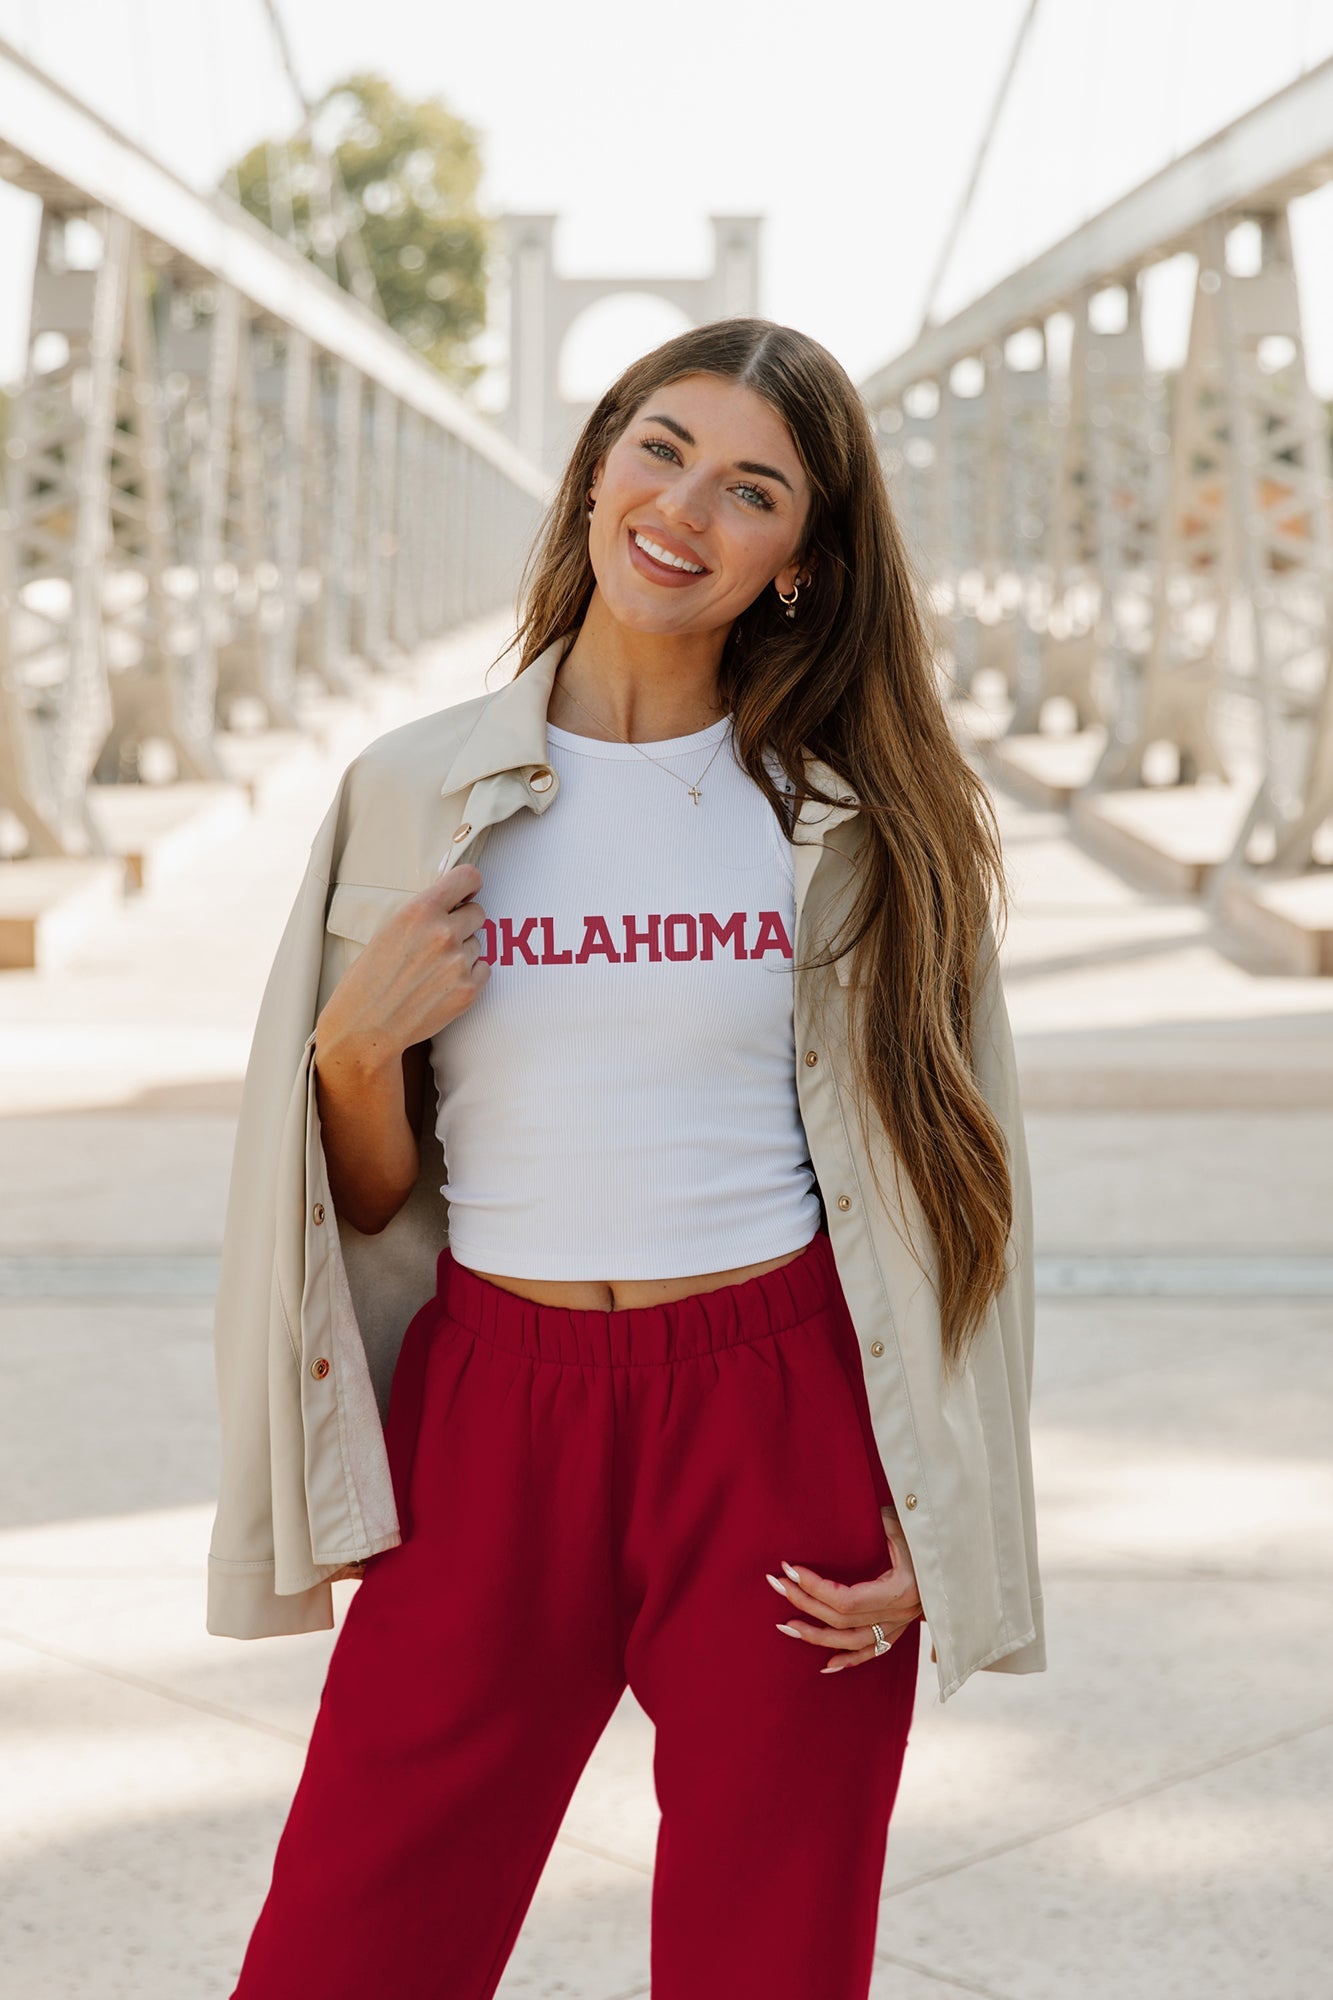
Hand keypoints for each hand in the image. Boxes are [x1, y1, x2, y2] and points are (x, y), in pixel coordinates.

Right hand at [316, 862, 489, 1070]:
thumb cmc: (370, 978)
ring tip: (432, 971)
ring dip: (463, 954)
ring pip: (478, 944)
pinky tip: (442, 986)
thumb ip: (423, 913)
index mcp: (419, 911)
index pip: (468, 877)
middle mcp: (443, 933)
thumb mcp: (389, 930)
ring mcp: (459, 962)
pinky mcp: (469, 990)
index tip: (467, 893)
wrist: (366, 1027)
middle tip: (441, 942)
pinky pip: (484, 970)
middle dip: (464, 923)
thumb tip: (454, 897)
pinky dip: (469, 977)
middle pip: (478, 912)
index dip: (470, 885)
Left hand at [765, 1506, 923, 1674]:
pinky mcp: (901, 1628)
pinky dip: (849, 1660)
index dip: (814, 1587)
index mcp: (901, 1589)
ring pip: (853, 1642)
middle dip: (805, 1602)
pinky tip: (826, 1666)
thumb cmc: (928, 1530)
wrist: (958, 1548)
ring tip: (786, 1625)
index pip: (846, 1599)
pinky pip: (874, 1652)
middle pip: (842, 1619)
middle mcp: (901, 1612)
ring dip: (816, 1635)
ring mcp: (902, 1624)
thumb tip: (854, 1518)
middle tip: (776, 1585)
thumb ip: (881, 1523)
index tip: (789, 1569)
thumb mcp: (904, 1522)